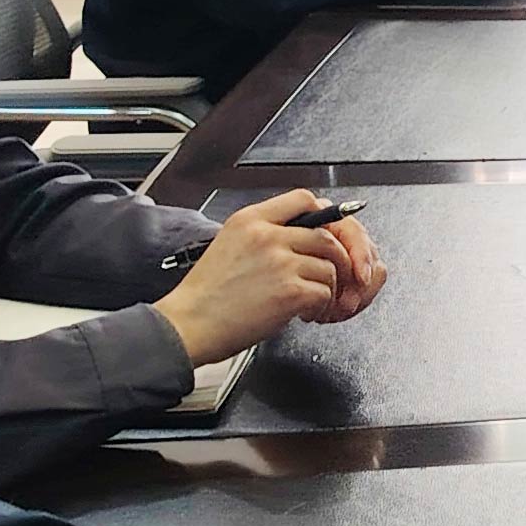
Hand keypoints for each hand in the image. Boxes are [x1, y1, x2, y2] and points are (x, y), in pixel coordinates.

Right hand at [156, 189, 374, 357]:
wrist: (188, 326)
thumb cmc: (204, 296)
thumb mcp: (228, 245)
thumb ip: (262, 236)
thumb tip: (298, 238)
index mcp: (249, 220)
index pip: (303, 199)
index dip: (325, 216)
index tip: (329, 234)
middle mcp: (266, 235)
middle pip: (327, 236)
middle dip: (337, 260)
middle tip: (333, 277)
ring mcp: (280, 262)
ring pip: (330, 266)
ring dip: (329, 287)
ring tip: (313, 302)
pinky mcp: (289, 291)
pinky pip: (325, 293)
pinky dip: (322, 307)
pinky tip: (305, 314)